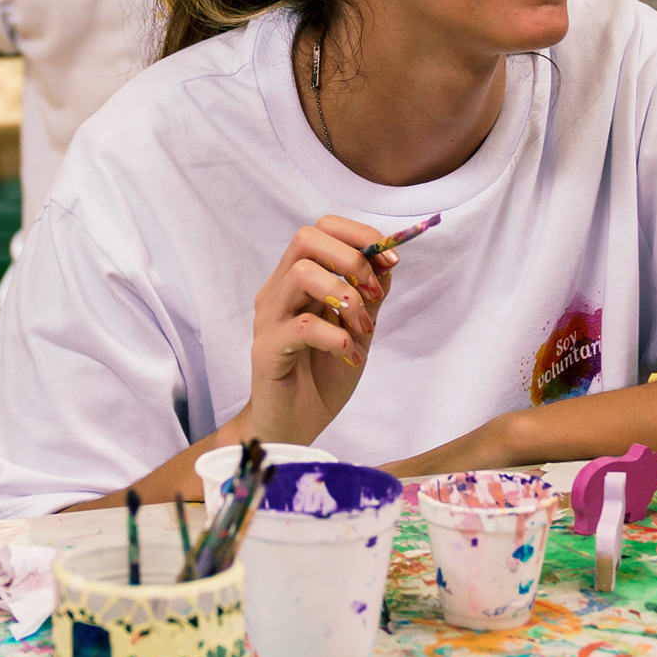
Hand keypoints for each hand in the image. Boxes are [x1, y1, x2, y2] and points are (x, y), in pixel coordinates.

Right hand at [246, 216, 401, 446]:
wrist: (293, 426)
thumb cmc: (321, 376)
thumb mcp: (357, 329)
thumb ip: (368, 296)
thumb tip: (388, 259)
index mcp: (296, 281)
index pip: (320, 230)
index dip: (360, 236)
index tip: (390, 261)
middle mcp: (277, 292)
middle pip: (306, 238)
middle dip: (352, 259)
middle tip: (374, 296)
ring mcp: (268, 319)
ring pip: (302, 273)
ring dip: (345, 297)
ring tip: (361, 330)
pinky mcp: (266, 350)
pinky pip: (302, 327)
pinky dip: (336, 338)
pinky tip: (348, 355)